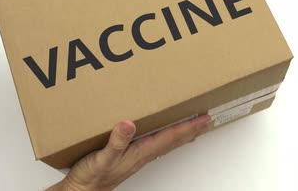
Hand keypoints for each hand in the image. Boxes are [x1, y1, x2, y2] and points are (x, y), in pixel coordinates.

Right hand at [48, 115, 211, 190]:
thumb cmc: (91, 178)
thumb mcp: (102, 157)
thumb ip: (116, 141)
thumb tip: (129, 124)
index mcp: (140, 152)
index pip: (171, 137)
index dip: (189, 126)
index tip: (204, 118)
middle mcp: (142, 154)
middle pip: (173, 140)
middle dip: (191, 129)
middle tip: (206, 120)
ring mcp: (137, 156)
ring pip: (166, 142)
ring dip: (181, 134)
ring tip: (192, 126)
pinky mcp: (128, 156)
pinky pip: (154, 144)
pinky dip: (165, 137)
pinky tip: (163, 134)